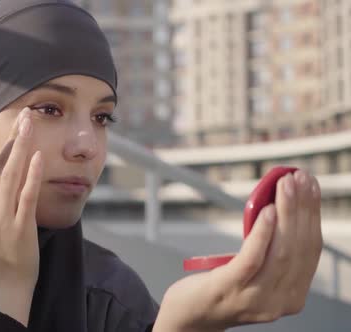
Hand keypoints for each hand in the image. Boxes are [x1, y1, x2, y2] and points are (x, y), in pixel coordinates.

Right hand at [0, 108, 42, 325]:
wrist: (1, 286)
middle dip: (10, 138)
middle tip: (22, 114)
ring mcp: (3, 217)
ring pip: (12, 176)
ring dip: (21, 148)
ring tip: (30, 126)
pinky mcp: (22, 226)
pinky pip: (27, 195)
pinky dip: (32, 175)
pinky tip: (38, 156)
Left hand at [153, 170, 321, 331]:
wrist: (188, 319)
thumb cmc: (219, 289)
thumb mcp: (253, 272)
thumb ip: (269, 250)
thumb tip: (276, 202)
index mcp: (291, 295)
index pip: (310, 250)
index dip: (313, 215)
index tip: (310, 186)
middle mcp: (280, 301)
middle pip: (299, 248)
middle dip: (302, 208)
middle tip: (298, 178)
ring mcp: (256, 298)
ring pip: (281, 251)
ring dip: (286, 213)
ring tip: (284, 186)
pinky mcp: (230, 288)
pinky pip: (253, 258)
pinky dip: (263, 233)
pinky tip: (267, 211)